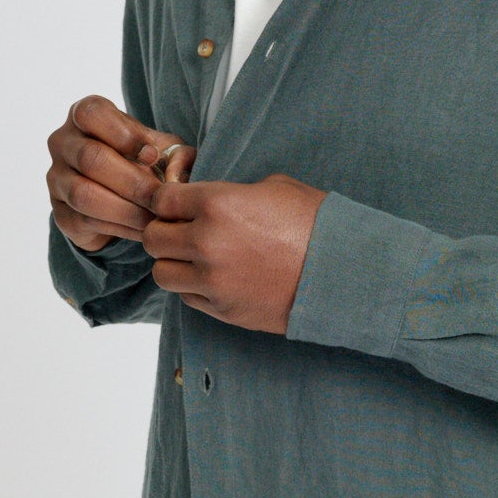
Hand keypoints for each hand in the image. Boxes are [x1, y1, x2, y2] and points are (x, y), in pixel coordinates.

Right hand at [47, 95, 195, 252]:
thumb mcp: (164, 148)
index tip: (153, 156)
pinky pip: (85, 220)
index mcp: (84, 115)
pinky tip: (143, 230)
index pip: (92, 113)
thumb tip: (175, 177)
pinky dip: (119, 228)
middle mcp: (63, 142)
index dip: (124, 135)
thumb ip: (178, 155)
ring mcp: (56, 178)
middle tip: (160, 198)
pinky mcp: (60, 212)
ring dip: (125, 209)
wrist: (119, 194)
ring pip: (83, 193)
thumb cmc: (142, 160)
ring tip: (154, 218)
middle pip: (90, 158)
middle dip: (132, 181)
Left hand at [142, 174, 326, 332]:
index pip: (161, 200)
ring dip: (173, 262)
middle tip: (180, 231)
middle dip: (163, 231)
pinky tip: (214, 277)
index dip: (166, 201)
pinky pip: (186, 296)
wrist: (344, 271)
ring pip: (161, 273)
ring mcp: (213, 280)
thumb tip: (208, 198)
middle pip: (152, 238)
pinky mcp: (223, 309)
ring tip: (194, 257)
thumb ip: (230, 192)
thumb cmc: (315, 223)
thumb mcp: (274, 188)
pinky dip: (193, 286)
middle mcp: (206, 242)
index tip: (175, 205)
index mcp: (217, 204)